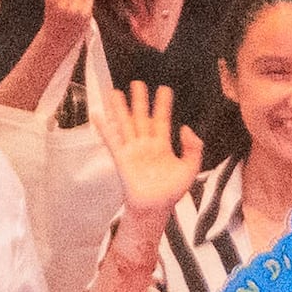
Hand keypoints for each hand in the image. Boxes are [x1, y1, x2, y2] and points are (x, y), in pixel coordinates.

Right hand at [104, 76, 204, 221]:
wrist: (155, 208)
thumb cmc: (171, 192)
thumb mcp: (190, 168)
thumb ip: (193, 148)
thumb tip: (187, 129)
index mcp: (162, 146)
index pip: (162, 120)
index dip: (163, 105)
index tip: (164, 89)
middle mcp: (146, 145)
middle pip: (141, 117)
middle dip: (139, 100)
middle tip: (137, 82)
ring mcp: (132, 150)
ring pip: (126, 124)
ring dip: (120, 109)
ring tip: (115, 92)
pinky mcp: (122, 158)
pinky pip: (112, 140)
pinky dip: (104, 128)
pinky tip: (98, 115)